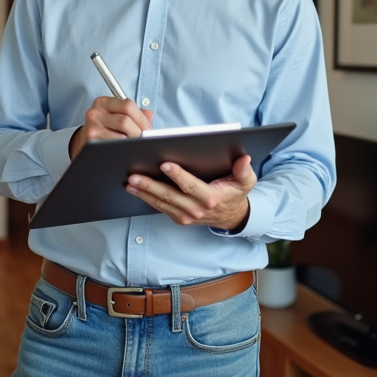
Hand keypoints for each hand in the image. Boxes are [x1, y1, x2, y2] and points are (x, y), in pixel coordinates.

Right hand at [68, 97, 152, 159]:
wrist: (84, 144)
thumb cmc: (105, 130)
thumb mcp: (117, 116)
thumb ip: (136, 114)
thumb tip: (149, 116)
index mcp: (103, 102)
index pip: (128, 105)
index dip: (141, 119)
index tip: (147, 129)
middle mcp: (95, 112)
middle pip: (125, 121)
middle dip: (139, 133)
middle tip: (143, 141)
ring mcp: (91, 127)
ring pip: (121, 136)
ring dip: (132, 144)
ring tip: (136, 147)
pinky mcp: (90, 142)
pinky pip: (114, 147)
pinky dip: (123, 151)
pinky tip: (125, 152)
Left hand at [125, 154, 255, 230]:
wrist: (232, 216)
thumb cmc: (235, 194)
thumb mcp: (246, 182)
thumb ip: (245, 170)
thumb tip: (244, 159)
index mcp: (211, 198)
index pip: (191, 186)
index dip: (178, 176)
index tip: (164, 165)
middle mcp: (197, 209)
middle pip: (170, 196)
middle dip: (150, 185)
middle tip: (135, 175)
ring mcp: (186, 216)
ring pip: (161, 203)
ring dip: (144, 193)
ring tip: (130, 182)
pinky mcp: (179, 218)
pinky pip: (160, 208)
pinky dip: (147, 198)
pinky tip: (136, 189)